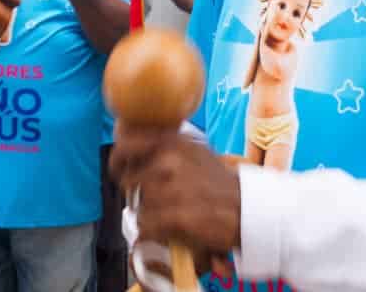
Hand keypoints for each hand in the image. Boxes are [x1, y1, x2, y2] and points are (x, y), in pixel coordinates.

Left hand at [110, 123, 242, 257]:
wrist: (248, 209)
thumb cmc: (218, 182)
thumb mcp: (192, 149)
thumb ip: (163, 144)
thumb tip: (125, 135)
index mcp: (172, 141)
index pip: (125, 144)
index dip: (118, 160)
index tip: (119, 169)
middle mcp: (170, 159)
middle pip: (129, 180)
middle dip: (136, 192)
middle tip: (154, 199)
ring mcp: (173, 187)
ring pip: (138, 205)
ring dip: (148, 213)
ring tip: (169, 213)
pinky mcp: (177, 215)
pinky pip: (147, 226)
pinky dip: (154, 231)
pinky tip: (169, 228)